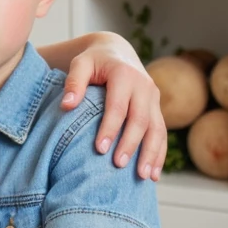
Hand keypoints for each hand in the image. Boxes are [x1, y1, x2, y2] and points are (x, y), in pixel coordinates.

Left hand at [60, 32, 165, 180]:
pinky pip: (162, 133)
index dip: (110, 128)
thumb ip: (74, 82)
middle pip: (140, 119)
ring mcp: (154, 98)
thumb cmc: (94, 61)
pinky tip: (154, 174)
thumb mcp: (81, 64)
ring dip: (151, 154)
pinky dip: (159, 154)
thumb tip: (66, 105)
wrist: (117, 51)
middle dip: (131, 144)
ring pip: (157, 129)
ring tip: (143, 177)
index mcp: (124, 74)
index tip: (100, 149)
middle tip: (118, 165)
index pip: (118, 105)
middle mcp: (144, 86)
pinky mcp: (157, 108)